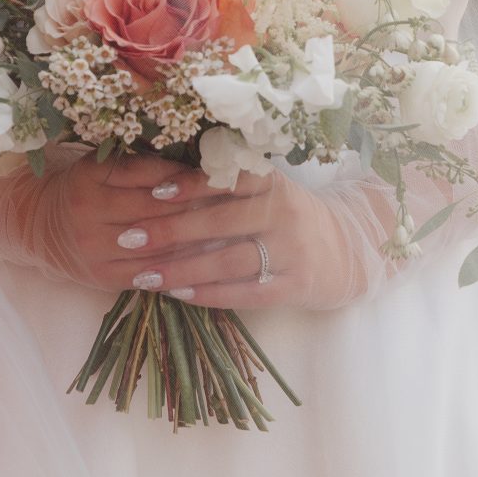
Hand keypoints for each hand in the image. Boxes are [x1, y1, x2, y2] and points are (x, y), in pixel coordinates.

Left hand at [54, 159, 375, 315]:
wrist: (348, 252)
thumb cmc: (290, 219)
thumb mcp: (267, 193)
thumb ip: (227, 187)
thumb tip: (161, 183)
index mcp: (273, 183)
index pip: (227, 179)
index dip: (189, 185)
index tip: (151, 193)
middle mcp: (284, 213)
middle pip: (221, 221)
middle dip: (170, 231)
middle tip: (130, 238)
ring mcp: (292, 251)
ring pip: (229, 261)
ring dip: (183, 270)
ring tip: (145, 276)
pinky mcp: (296, 286)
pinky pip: (247, 292)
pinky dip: (211, 295)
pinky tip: (180, 297)